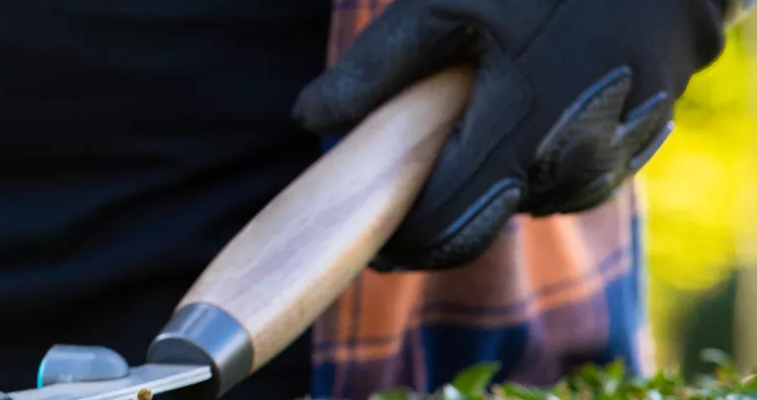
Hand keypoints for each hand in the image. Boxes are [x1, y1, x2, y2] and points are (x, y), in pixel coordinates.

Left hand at [294, 0, 736, 269]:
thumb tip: (311, 120)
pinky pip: (578, 177)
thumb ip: (376, 68)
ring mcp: (614, 155)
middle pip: (486, 224)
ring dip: (495, 187)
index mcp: (517, 131)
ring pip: (533, 202)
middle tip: (402, 198)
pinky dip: (541, 163)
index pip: (442, 226)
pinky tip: (526, 120)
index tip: (369, 237)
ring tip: (465, 140)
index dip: (398, 240)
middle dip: (439, 219)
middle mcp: (571, 160)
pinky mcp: (643, 139)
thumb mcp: (444, 4)